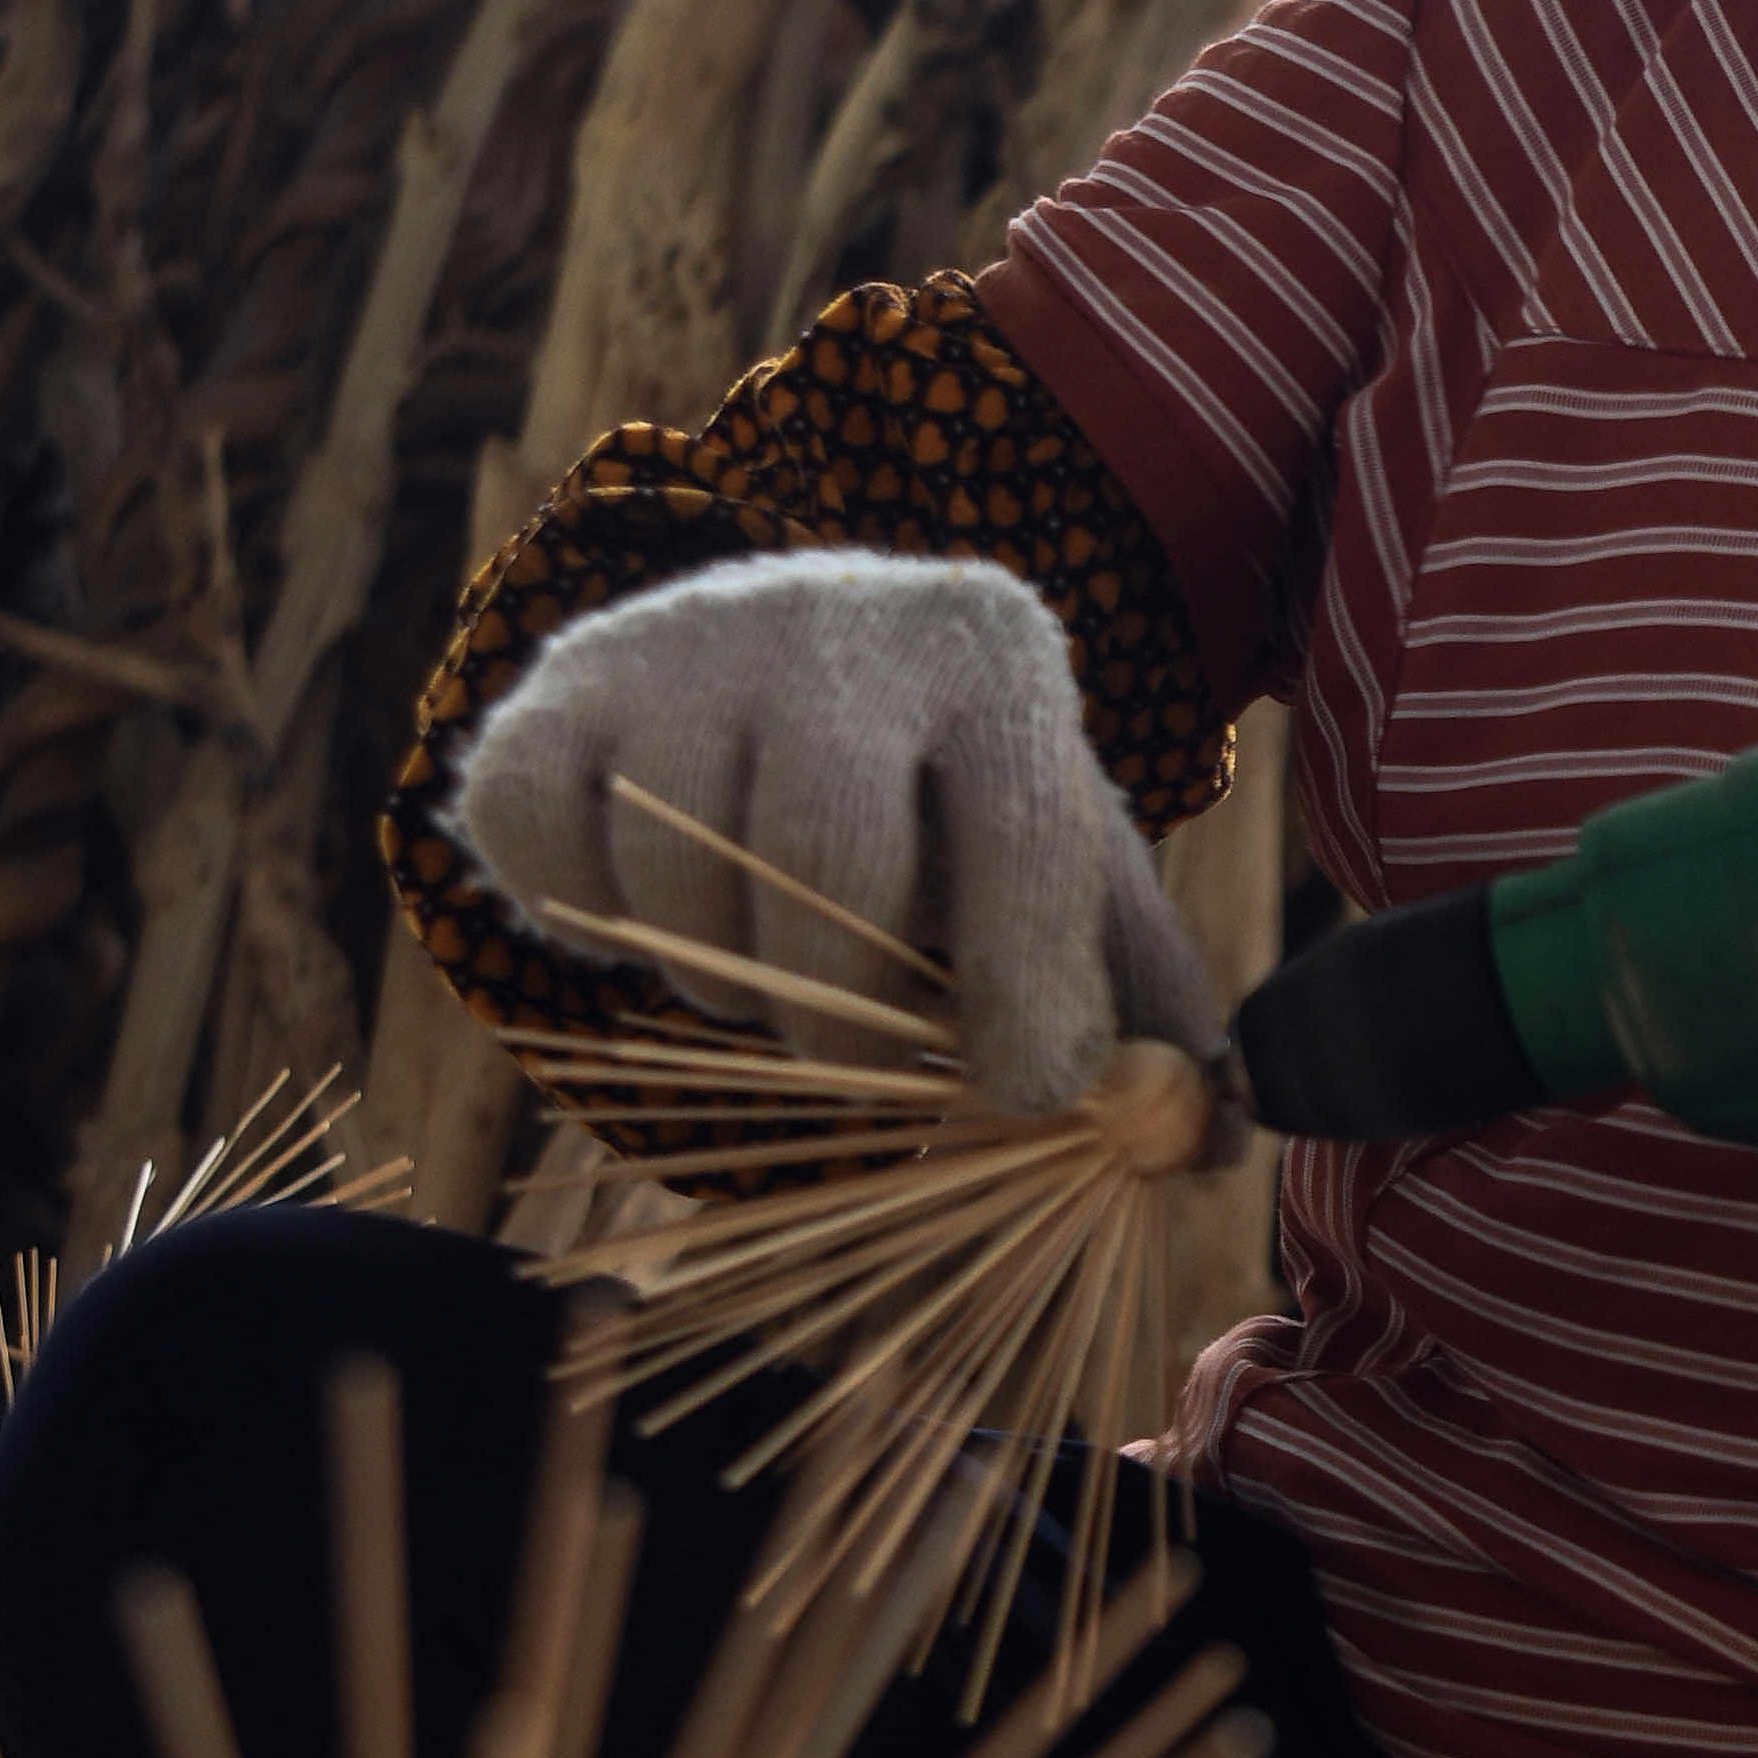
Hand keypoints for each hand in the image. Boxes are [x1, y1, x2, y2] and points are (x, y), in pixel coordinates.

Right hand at [448, 549, 1224, 1119]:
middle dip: (849, 1017)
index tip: (1029, 1092)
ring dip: (722, 986)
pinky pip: (551, 873)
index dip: (1030, 1000)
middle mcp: (830, 621)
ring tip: (765, 947)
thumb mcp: (1064, 859)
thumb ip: (1138, 993)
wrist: (794, 654)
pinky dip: (596, 936)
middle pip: (824, 879)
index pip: (1020, 845)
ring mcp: (675, 647)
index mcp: (992, 651)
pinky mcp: (551, 693)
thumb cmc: (951, 794)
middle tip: (861, 1038)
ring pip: (679, 901)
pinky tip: (658, 905)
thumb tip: (1206, 1136)